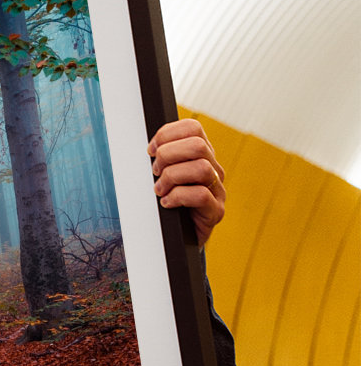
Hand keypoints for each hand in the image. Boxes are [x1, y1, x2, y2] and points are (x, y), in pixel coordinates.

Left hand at [148, 118, 225, 245]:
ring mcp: (218, 190)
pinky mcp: (216, 211)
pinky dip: (177, 197)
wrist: (177, 238)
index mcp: (201, 155)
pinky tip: (166, 203)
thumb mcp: (162, 175)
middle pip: (198, 145)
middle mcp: (214, 169)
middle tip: (155, 172)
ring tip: (159, 190)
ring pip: (201, 168)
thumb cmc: (167, 202)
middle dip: (168, 155)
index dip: (167, 134)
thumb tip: (148, 147)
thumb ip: (161, 158)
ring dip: (172, 177)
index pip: (192, 128)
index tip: (150, 150)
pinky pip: (201, 195)